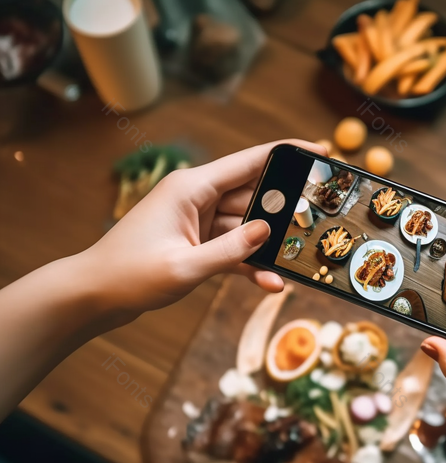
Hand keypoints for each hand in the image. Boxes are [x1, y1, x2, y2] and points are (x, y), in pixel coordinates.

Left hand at [80, 139, 324, 316]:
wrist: (92, 295)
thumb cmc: (129, 275)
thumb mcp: (185, 266)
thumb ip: (231, 251)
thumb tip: (268, 232)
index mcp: (192, 187)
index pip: (250, 161)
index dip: (288, 155)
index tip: (322, 152)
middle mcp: (197, 198)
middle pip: (255, 195)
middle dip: (286, 209)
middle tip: (321, 219)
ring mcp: (198, 221)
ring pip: (247, 226)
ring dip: (269, 245)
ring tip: (299, 260)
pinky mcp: (197, 243)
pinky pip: (233, 249)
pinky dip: (249, 263)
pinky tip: (271, 282)